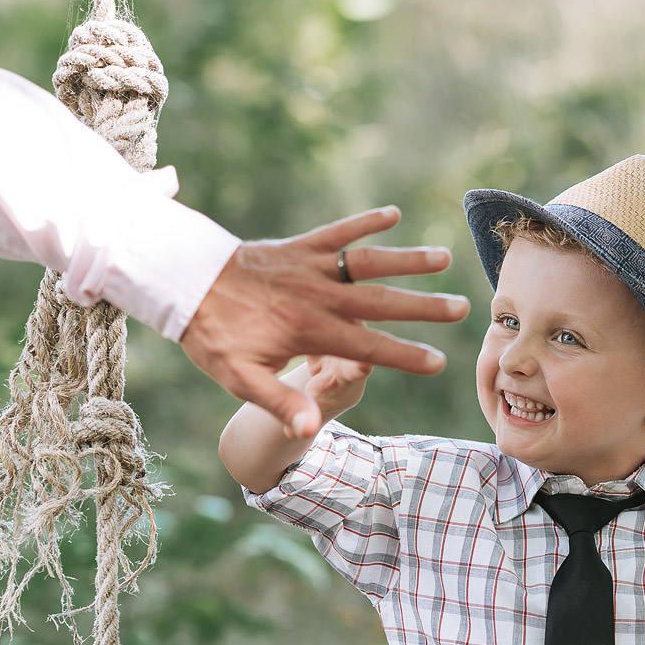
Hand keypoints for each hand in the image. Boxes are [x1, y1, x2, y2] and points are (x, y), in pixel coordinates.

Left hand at [181, 206, 468, 437]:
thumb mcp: (240, 379)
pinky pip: (337, 232)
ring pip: (368, 261)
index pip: (369, 347)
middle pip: (381, 301)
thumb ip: (279, 403)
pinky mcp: (298, 246)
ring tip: (444, 257)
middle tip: (462, 308)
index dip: (406, 356)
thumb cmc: (213, 336)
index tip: (439, 362)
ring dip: (406, 259)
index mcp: (310, 331)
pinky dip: (364, 223)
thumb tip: (310, 429)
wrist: (182, 282)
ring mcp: (310, 266)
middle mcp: (318, 295)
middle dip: (424, 306)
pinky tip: (393, 215)